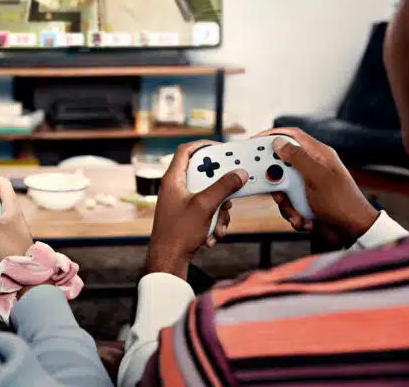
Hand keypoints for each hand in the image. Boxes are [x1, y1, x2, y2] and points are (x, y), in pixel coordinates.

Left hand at [145, 141, 247, 277]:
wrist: (168, 261)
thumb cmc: (178, 233)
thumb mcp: (205, 206)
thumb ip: (223, 187)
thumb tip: (240, 173)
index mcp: (173, 179)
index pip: (186, 151)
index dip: (204, 145)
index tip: (222, 148)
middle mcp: (176, 188)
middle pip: (204, 176)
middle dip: (221, 188)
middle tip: (232, 192)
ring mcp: (181, 203)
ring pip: (209, 197)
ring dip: (219, 212)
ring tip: (218, 227)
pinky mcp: (187, 217)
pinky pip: (206, 212)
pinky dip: (213, 223)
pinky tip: (210, 238)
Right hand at [255, 128, 379, 246]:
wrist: (352, 231)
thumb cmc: (342, 202)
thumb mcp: (317, 177)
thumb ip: (297, 158)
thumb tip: (278, 142)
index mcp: (319, 155)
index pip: (292, 135)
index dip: (273, 134)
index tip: (255, 140)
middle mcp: (312, 167)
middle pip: (281, 164)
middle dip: (275, 179)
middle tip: (275, 188)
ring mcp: (307, 184)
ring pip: (281, 186)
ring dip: (285, 202)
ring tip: (297, 212)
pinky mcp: (304, 199)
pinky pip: (287, 203)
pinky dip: (292, 213)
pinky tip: (304, 219)